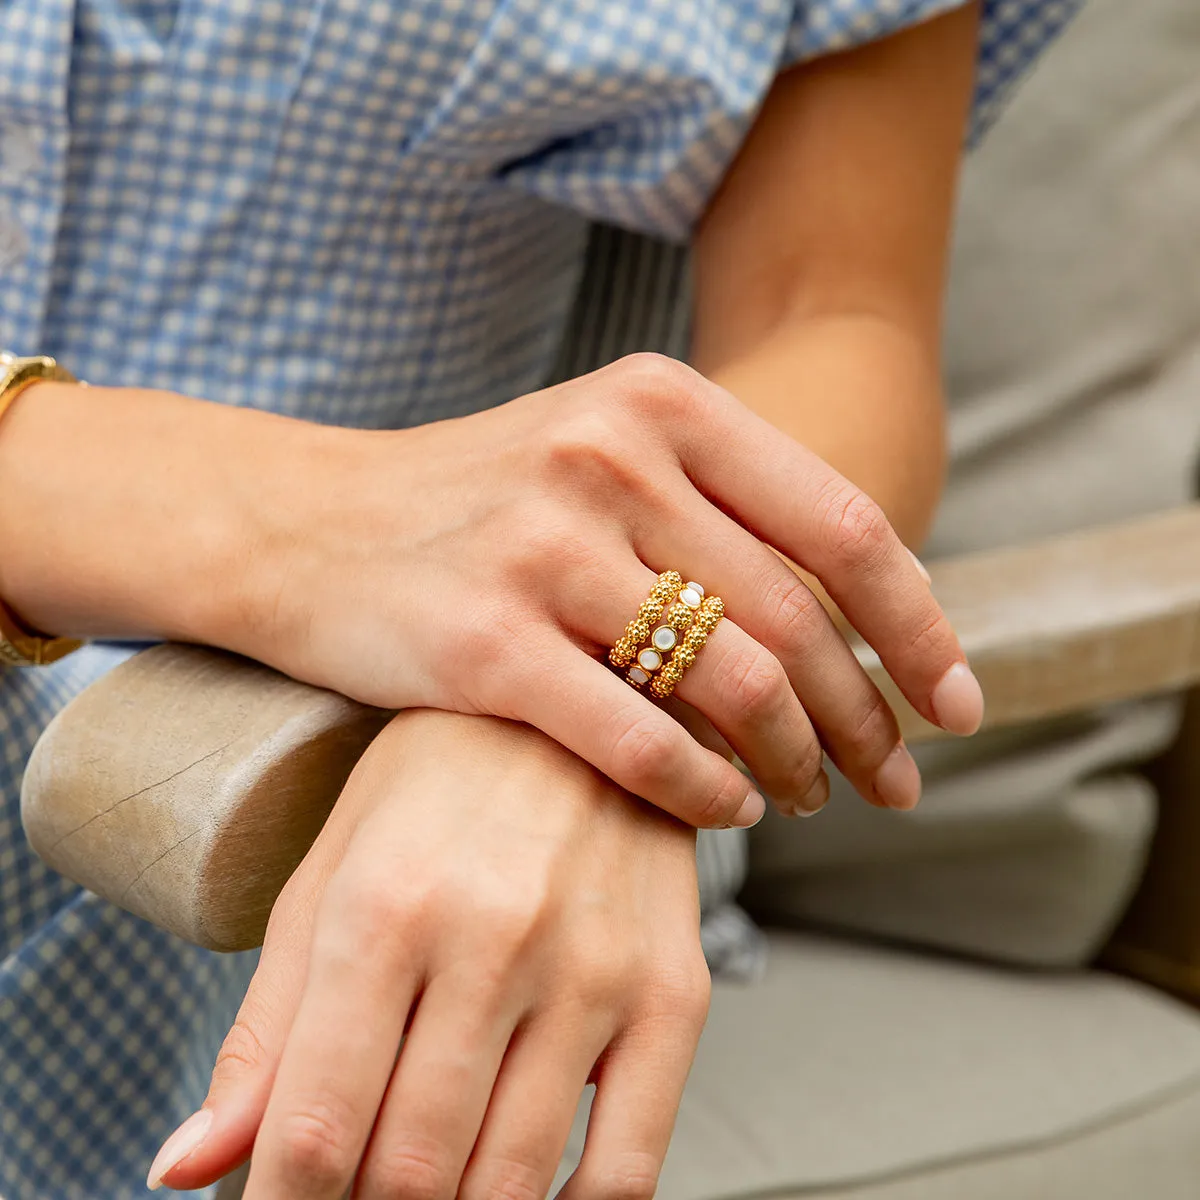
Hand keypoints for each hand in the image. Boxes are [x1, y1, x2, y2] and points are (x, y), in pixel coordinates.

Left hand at [150, 709, 709, 1198]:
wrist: (588, 705)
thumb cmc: (442, 784)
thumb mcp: (332, 874)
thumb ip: (266, 1029)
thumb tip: (186, 1168)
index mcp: (385, 907)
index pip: (314, 1128)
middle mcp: (494, 938)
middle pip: (409, 1169)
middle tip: (354, 1193)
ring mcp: (593, 969)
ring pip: (507, 1181)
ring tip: (426, 1185)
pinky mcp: (671, 991)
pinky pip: (625, 1168)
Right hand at [238, 354, 981, 825]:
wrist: (303, 526)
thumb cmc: (476, 506)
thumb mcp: (601, 459)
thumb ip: (717, 514)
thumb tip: (853, 622)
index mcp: (661, 403)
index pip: (842, 526)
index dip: (918, 628)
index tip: (955, 706)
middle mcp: (610, 457)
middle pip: (800, 615)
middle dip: (866, 718)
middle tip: (893, 783)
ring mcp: (544, 547)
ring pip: (732, 681)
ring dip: (792, 761)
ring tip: (804, 801)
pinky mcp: (484, 642)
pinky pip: (636, 738)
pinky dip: (701, 788)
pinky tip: (724, 809)